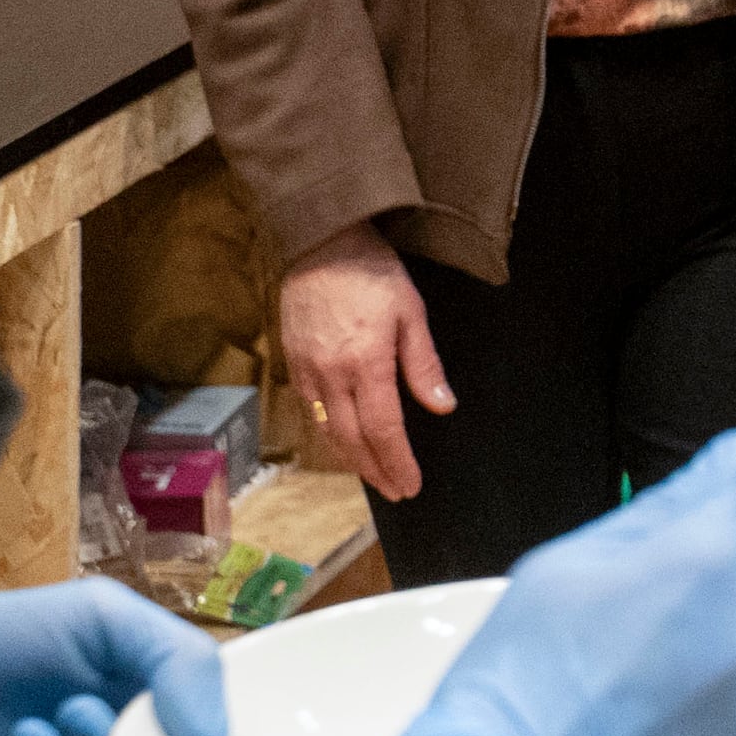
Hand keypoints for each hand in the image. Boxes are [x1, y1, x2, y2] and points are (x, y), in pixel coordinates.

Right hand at [279, 226, 448, 499]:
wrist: (320, 244)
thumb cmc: (372, 273)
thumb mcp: (412, 312)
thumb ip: (424, 364)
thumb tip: (442, 407)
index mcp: (365, 363)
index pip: (383, 429)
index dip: (397, 461)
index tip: (411, 484)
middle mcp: (331, 375)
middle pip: (353, 439)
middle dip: (376, 471)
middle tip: (396, 491)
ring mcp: (307, 371)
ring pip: (328, 431)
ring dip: (352, 460)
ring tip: (374, 476)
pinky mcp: (293, 363)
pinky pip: (310, 412)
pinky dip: (329, 436)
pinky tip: (344, 444)